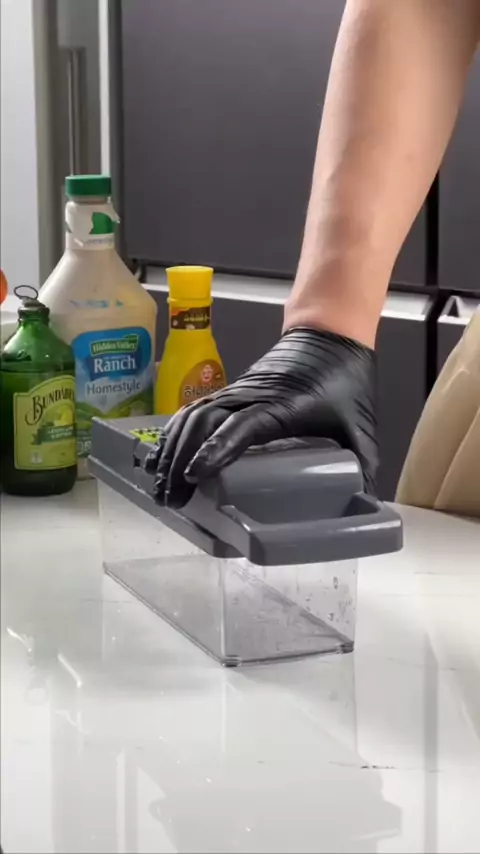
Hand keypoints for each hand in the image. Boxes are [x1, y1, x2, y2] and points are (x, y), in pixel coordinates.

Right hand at [151, 328, 377, 507]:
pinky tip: (164, 456)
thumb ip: (362, 463)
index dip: (215, 451)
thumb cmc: (345, 377)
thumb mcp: (359, 424)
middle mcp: (249, 396)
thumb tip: (364, 504)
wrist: (330, 331)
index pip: (239, 427)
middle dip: (179, 460)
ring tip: (159, 484)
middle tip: (170, 498)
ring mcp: (236, 392)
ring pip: (192, 416)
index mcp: (281, 406)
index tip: (194, 476)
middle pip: (202, 423)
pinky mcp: (230, 391)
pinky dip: (175, 433)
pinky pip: (194, 410)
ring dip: (171, 449)